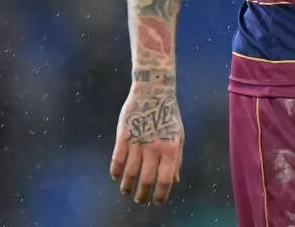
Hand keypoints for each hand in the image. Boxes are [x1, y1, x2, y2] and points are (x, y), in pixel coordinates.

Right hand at [110, 74, 184, 205]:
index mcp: (171, 149)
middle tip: (140, 200)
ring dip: (127, 187)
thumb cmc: (168, 115)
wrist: (154, 91)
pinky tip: (117, 177)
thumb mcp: (178, 136)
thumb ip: (176, 159)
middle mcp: (154, 149)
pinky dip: (116, 173)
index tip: (156, 203)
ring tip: (127, 191)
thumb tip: (174, 181)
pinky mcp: (123, 137)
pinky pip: (116, 161)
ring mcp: (137, 143)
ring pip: (129, 174)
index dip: (160, 195)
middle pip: (146, 181)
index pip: (165, 181)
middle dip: (142, 195)